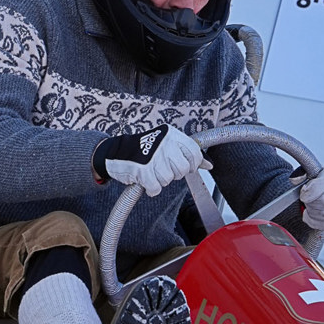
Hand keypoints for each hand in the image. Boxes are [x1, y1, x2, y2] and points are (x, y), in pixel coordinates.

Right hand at [94, 124, 209, 196]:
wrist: (115, 152)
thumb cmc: (143, 149)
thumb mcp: (167, 144)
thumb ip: (187, 153)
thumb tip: (209, 165)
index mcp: (171, 134)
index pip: (194, 152)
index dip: (192, 164)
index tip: (185, 166)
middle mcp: (164, 143)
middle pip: (182, 169)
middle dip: (173, 173)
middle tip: (162, 169)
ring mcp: (153, 156)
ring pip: (168, 180)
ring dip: (159, 180)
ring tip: (150, 171)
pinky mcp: (143, 170)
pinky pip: (156, 188)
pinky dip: (150, 188)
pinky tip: (144, 180)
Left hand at [290, 165, 323, 230]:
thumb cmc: (319, 179)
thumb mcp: (310, 171)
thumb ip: (301, 174)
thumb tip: (294, 180)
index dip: (312, 190)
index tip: (303, 194)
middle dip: (310, 203)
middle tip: (306, 200)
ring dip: (312, 213)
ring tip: (309, 206)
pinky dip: (315, 222)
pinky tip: (311, 215)